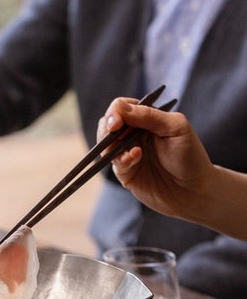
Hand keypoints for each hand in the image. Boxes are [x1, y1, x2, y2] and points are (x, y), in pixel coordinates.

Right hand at [97, 97, 213, 221]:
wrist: (194, 191)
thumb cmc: (191, 157)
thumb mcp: (176, 128)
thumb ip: (149, 115)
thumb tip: (120, 108)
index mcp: (147, 120)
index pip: (121, 108)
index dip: (116, 112)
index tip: (118, 121)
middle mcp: (134, 135)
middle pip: (108, 123)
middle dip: (108, 127)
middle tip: (115, 130)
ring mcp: (127, 153)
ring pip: (105, 143)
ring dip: (111, 144)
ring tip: (131, 149)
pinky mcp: (124, 172)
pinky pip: (113, 162)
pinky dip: (121, 159)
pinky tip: (135, 158)